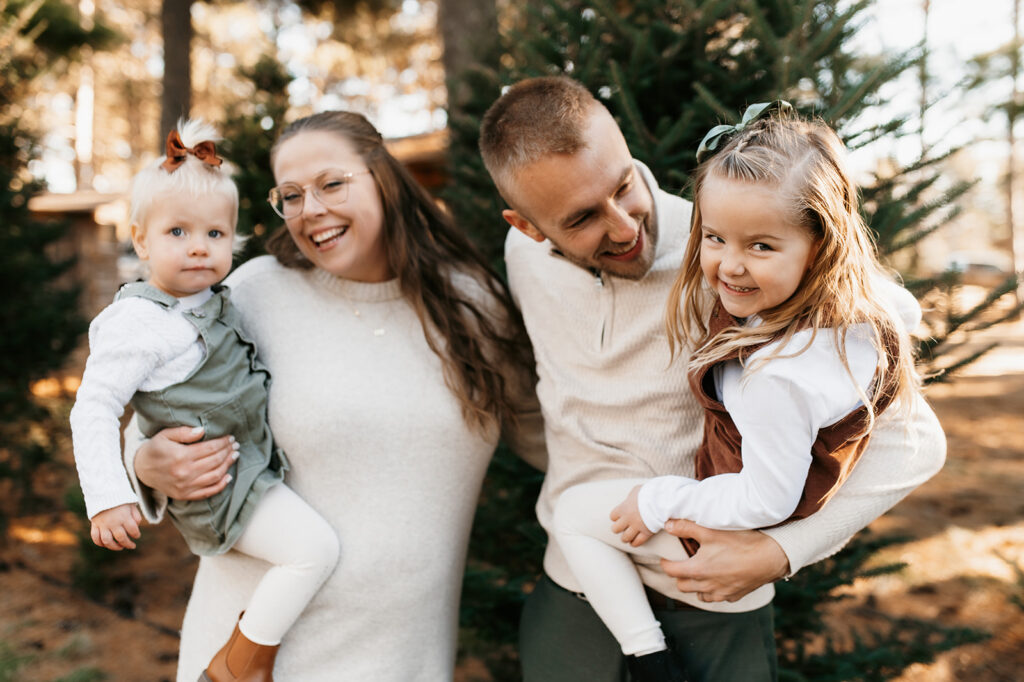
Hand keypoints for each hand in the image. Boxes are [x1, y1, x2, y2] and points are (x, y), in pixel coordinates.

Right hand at [90, 503, 142, 549]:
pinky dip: (100, 543)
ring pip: (107, 541)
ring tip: (120, 547)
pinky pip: (95, 537)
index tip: (137, 536)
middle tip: (132, 546)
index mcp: (124, 516)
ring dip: (114, 547)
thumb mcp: (131, 504)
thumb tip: (136, 527)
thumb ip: (135, 516)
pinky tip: (106, 544)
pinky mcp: (94, 524)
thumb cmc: (119, 498)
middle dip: (128, 544)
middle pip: (121, 538)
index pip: (133, 530)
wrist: (102, 491)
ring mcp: (102, 524)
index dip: (136, 535)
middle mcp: (113, 522)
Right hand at [135, 425, 237, 499]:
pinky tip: (228, 476)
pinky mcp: (185, 495)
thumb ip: (184, 432)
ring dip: (228, 465)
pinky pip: (208, 492)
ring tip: (234, 456)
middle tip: (236, 445)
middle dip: (228, 451)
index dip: (223, 442)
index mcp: (181, 456)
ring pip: (215, 476)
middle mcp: (185, 473)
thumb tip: (203, 430)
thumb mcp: (165, 435)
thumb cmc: (155, 449)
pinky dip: (221, 485)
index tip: (230, 437)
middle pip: (215, 461)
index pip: (210, 448)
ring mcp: (186, 486)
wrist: (141, 470)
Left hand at [610, 485, 653, 546]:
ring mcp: (636, 527)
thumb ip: (631, 497)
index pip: (612, 516)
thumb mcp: (636, 491)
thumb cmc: (649, 492)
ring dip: (626, 537)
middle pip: (615, 529)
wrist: (661, 499)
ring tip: (629, 536)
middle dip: (618, 529)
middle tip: (623, 527)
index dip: (616, 517)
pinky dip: (635, 543)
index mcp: (624, 508)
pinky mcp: (646, 533)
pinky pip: (637, 542)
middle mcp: (628, 519)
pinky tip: (635, 541)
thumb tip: (630, 499)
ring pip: (625, 538)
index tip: (620, 516)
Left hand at [660, 519, 789, 602]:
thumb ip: (686, 527)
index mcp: (698, 570)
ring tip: (700, 572)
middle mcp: (707, 585)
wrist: (770, 557)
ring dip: (696, 586)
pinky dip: (714, 591)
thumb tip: (667, 524)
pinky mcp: (735, 596)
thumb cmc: (740, 542)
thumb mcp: (710, 530)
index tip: (666, 558)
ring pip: (700, 595)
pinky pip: (718, 598)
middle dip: (679, 576)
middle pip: (682, 586)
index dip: (665, 563)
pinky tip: (718, 580)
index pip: (671, 571)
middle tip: (682, 564)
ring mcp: (721, 593)